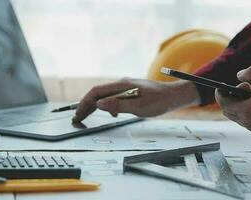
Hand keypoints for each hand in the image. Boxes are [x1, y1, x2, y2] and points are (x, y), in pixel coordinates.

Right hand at [72, 78, 199, 121]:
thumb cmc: (159, 101)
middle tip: (77, 118)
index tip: (78, 113)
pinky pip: (114, 98)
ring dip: (95, 106)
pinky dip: (107, 106)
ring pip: (105, 96)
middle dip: (86, 105)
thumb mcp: (138, 106)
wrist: (173, 96)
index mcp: (122, 86)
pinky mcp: (131, 92)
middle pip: (99, 93)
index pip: (97, 92)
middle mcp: (122, 84)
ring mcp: (126, 87)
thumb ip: (118, 105)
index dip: (85, 102)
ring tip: (86, 116)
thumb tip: (99, 104)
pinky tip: (112, 115)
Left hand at [215, 65, 250, 142]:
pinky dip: (249, 108)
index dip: (220, 92)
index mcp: (247, 111)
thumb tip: (239, 75)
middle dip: (232, 95)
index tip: (222, 84)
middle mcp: (248, 123)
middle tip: (247, 86)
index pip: (223, 102)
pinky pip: (248, 119)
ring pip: (239, 115)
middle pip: (228, 110)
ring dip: (242, 101)